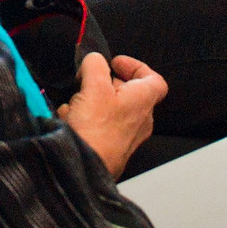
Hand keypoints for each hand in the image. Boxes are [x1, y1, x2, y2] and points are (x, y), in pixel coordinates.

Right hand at [60, 50, 166, 177]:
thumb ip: (95, 64)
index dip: (136, 66)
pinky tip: (72, 120)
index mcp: (143, 101)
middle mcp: (140, 120)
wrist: (85, 166)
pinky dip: (85, 118)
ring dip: (90, 101)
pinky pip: (100, 125)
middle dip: (105, 83)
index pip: (154, 79)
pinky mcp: (111, 147)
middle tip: (90, 80)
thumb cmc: (97, 129)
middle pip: (128, 93)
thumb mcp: (94, 85)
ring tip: (76, 103)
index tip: (115, 63)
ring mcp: (126, 136)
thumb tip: (94, 60)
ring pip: (110, 108)